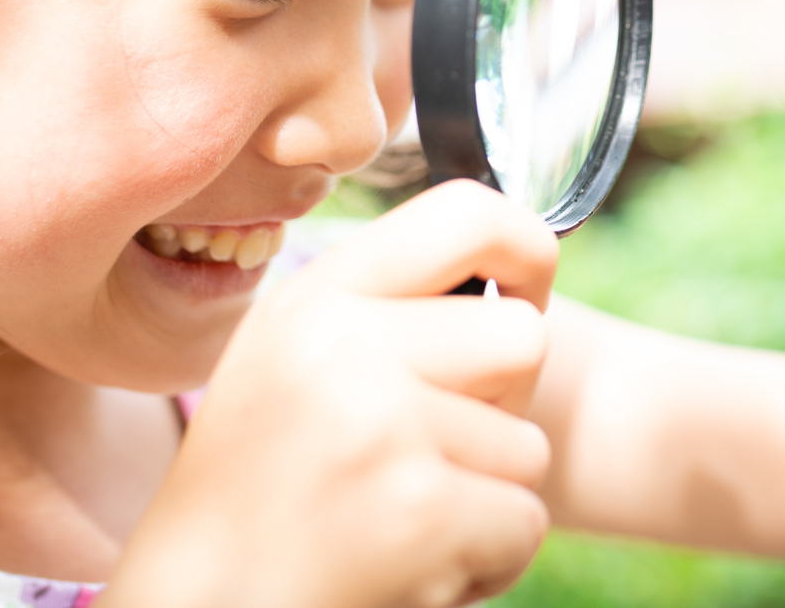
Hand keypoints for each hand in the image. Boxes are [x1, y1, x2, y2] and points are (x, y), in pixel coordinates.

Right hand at [102, 180, 558, 607]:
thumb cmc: (256, 495)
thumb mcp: (291, 363)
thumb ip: (384, 313)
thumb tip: (521, 285)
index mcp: (315, 299)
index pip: (467, 212)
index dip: (527, 247)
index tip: (526, 291)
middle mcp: (344, 346)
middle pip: (523, 337)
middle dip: (503, 407)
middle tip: (430, 456)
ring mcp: (383, 426)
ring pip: (527, 447)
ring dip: (485, 501)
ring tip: (399, 524)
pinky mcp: (419, 510)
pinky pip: (524, 523)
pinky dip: (487, 563)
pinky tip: (412, 571)